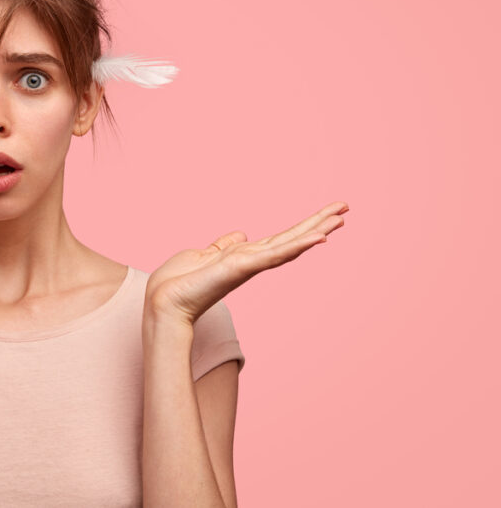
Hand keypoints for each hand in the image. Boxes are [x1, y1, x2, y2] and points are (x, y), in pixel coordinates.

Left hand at [145, 201, 348, 325]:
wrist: (163, 302)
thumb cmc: (178, 283)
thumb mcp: (203, 255)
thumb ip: (223, 246)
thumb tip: (241, 236)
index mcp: (243, 257)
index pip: (280, 239)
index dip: (303, 227)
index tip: (327, 214)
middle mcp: (251, 261)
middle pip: (292, 239)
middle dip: (318, 223)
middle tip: (345, 207)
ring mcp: (249, 265)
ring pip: (290, 245)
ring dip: (315, 230)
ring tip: (340, 217)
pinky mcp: (241, 267)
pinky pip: (274, 255)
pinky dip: (296, 246)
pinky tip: (318, 238)